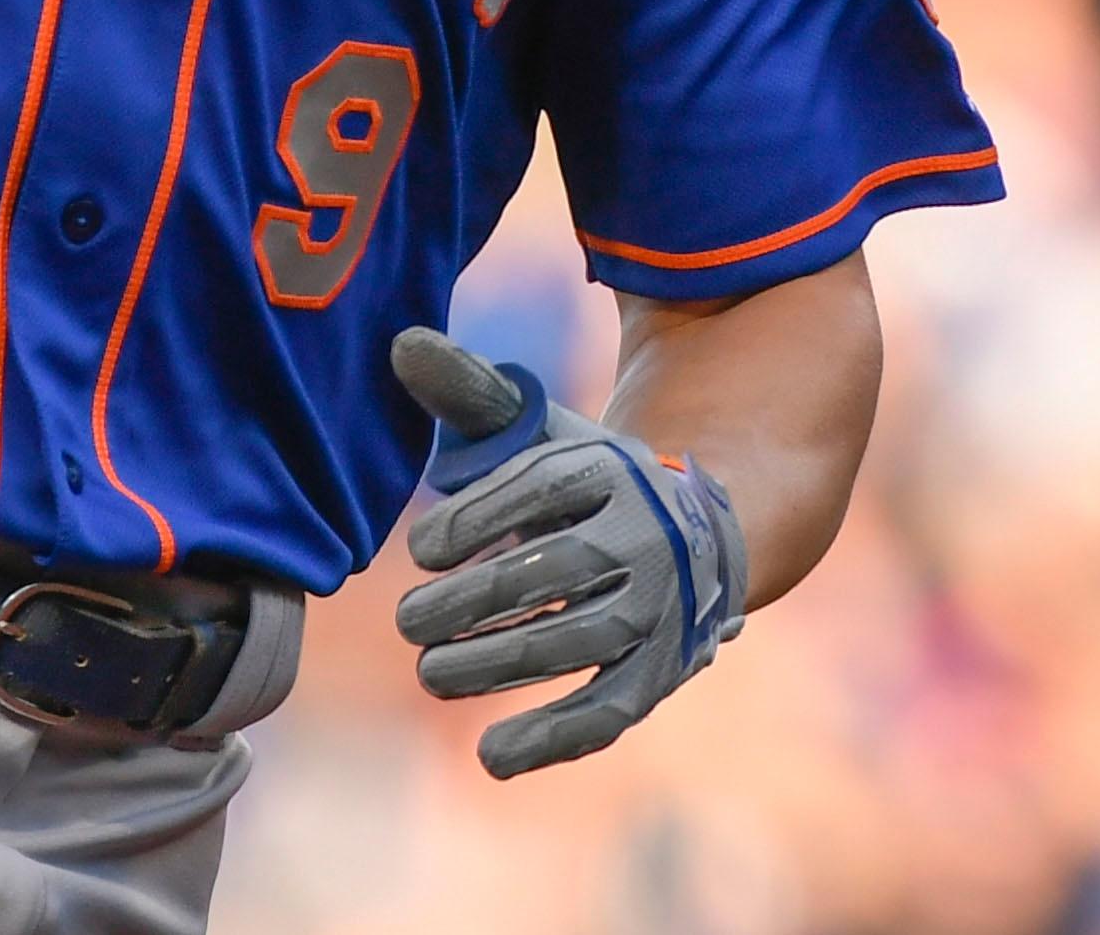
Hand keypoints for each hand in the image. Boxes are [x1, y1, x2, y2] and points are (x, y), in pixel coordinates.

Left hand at [389, 326, 745, 776]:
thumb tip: (402, 343)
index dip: (476, 518)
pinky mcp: (659, 672)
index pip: (540, 489)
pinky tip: (489, 756)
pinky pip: (608, 711)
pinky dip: (551, 738)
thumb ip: (471, 396)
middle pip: (554, 571)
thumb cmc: (587, 484)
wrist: (698, 535)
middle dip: (472, 602)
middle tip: (407, 620)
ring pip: (576, 642)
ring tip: (429, 672)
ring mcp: (658, 609)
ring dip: (495, 664)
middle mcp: (645, 537)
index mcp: (611, 468)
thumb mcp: (541, 433)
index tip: (420, 548)